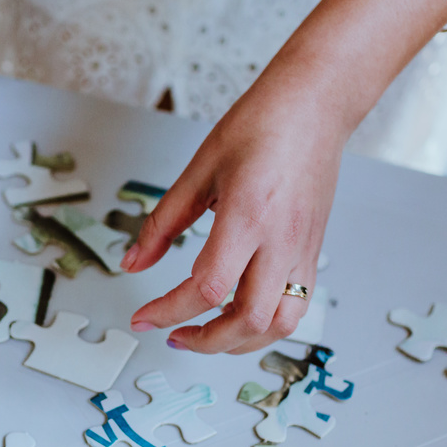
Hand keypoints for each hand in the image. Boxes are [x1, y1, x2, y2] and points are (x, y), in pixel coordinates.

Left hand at [123, 81, 343, 353]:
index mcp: (247, 217)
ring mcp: (302, 249)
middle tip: (173, 335)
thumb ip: (162, 223)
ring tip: (205, 333)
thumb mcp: (198, 171)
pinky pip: (296, 306)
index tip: (143, 316)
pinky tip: (237, 314)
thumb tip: (131, 263)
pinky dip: (265, 325)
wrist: (315, 105)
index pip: (207, 287)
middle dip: (205, 341)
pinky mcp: (313, 251)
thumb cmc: (261, 126)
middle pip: (249, 320)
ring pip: (280, 324)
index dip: (169, 311)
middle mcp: (281, 241)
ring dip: (240, 341)